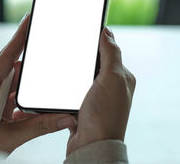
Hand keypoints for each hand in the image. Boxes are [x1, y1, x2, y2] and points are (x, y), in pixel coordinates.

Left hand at [0, 15, 76, 152]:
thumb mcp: (12, 136)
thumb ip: (41, 126)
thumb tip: (66, 118)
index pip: (5, 57)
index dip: (18, 37)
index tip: (29, 19)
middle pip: (14, 69)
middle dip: (32, 68)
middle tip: (48, 57)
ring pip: (16, 85)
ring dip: (29, 89)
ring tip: (41, 94)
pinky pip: (14, 98)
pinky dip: (26, 103)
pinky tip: (33, 112)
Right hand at [66, 27, 135, 155]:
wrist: (90, 147)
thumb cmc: (104, 115)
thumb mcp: (112, 78)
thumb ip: (111, 53)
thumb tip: (107, 31)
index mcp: (121, 77)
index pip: (108, 52)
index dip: (95, 42)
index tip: (80, 32)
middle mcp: (111, 87)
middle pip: (91, 64)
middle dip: (79, 60)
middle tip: (66, 53)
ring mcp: (96, 99)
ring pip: (78, 78)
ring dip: (69, 77)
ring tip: (59, 72)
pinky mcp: (82, 109)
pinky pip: (70, 93)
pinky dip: (63, 92)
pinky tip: (57, 90)